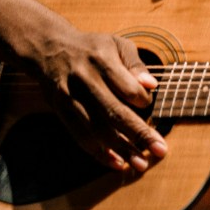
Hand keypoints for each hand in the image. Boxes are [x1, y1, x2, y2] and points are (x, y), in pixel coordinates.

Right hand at [25, 28, 167, 172]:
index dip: (142, 100)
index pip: (128, 88)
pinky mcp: (62, 112)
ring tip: (141, 164)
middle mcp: (85, 81)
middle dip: (139, 134)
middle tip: (161, 150)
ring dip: (121, 149)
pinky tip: (117, 163)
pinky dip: (99, 153)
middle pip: (114, 112)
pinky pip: (81, 137)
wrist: (49, 49)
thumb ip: (135, 65)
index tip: (146, 103)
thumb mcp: (116, 45)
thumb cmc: (92, 48)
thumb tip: (152, 86)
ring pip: (98, 129)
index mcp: (102, 61)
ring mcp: (71, 98)